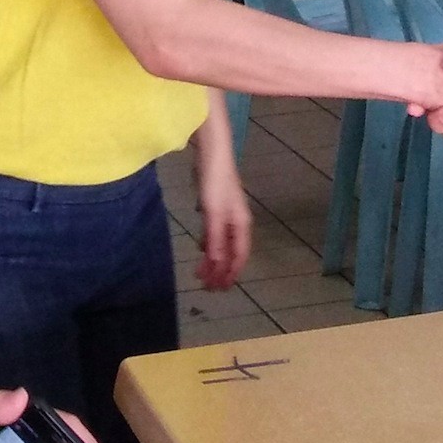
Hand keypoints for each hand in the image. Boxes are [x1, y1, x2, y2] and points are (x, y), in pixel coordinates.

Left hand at [195, 128, 250, 290]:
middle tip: (207, 287)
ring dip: (213, 259)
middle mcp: (237, 222)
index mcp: (241, 225)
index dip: (230, 274)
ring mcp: (227, 214)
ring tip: (202, 273)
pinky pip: (215, 232)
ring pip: (222, 243)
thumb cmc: (215, 182)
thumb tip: (216, 264)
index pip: (239, 256)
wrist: (213, 153)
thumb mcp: (213, 213)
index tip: (218, 289)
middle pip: (231, 252)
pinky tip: (202, 247)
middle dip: (220, 271)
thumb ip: (215, 239)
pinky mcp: (217, 206)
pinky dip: (209, 243)